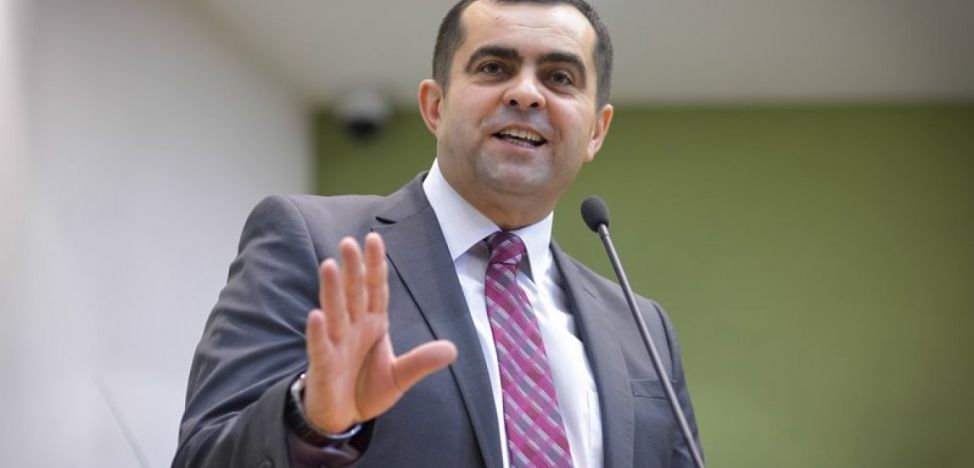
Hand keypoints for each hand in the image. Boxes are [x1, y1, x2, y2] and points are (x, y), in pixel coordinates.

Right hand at [303, 233, 457, 432]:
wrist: (342, 418)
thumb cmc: (366, 389)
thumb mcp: (399, 376)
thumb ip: (421, 361)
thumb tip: (453, 349)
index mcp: (373, 323)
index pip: (375, 289)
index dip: (375, 265)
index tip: (374, 238)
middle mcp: (353, 327)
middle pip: (353, 293)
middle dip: (352, 269)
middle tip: (349, 242)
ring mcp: (335, 343)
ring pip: (334, 311)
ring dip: (332, 290)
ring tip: (329, 265)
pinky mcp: (323, 365)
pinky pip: (319, 346)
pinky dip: (317, 331)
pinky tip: (315, 315)